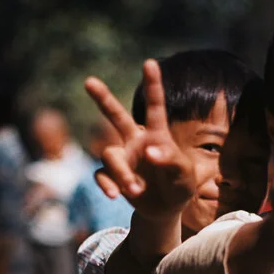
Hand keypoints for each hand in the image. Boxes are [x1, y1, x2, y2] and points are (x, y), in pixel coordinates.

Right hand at [84, 60, 196, 221]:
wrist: (166, 210)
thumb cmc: (180, 187)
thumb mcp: (185, 176)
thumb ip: (172, 161)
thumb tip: (150, 151)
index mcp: (157, 135)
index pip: (155, 107)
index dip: (153, 85)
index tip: (150, 63)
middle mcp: (136, 142)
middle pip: (116, 116)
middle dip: (102, 98)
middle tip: (88, 81)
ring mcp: (123, 159)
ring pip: (110, 154)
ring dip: (121, 173)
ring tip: (135, 190)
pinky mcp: (112, 177)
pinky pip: (100, 175)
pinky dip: (107, 184)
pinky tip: (116, 195)